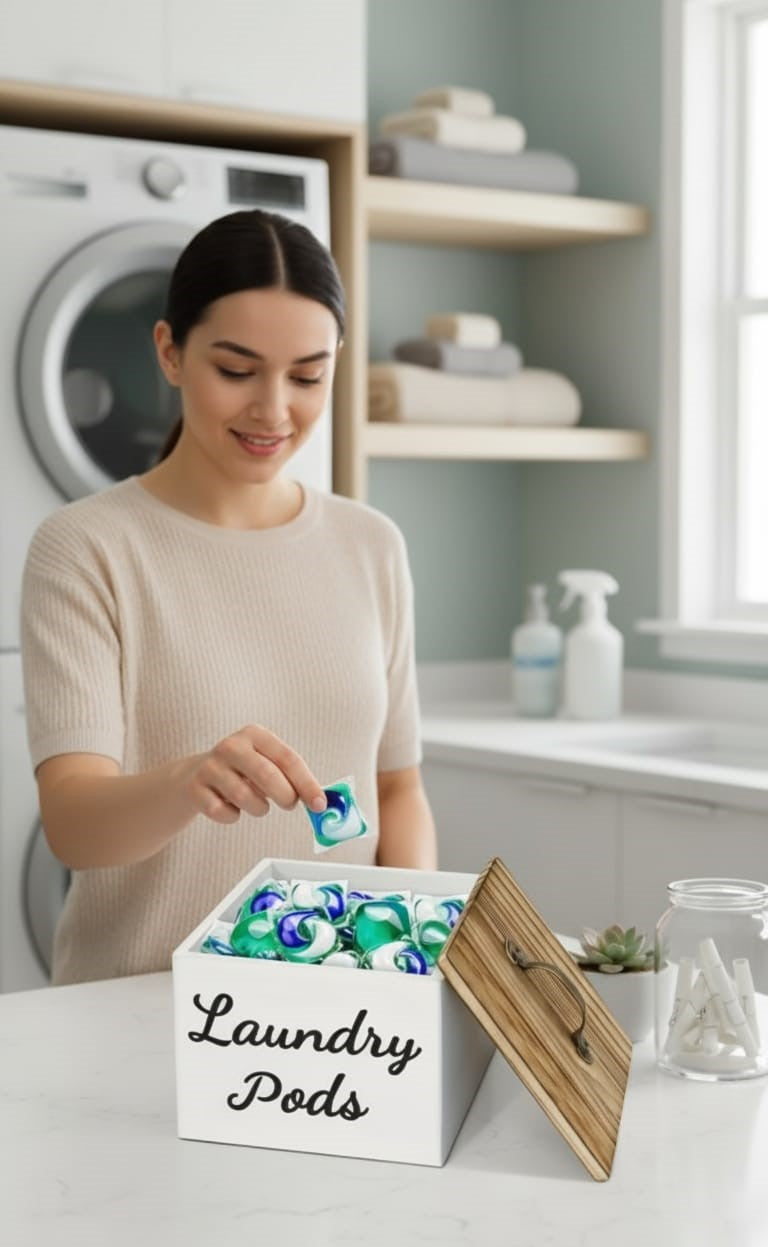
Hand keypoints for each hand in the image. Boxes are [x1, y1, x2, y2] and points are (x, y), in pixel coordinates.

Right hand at [182, 726, 326, 823]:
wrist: (193, 777)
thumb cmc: (242, 772)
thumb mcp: (265, 764)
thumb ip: (292, 779)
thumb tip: (320, 802)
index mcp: (255, 735)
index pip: (288, 758)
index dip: (307, 783)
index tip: (320, 805)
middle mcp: (231, 746)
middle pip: (267, 775)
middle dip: (285, 796)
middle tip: (290, 805)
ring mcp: (210, 766)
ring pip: (245, 797)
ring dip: (258, 808)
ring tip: (256, 803)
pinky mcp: (195, 788)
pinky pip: (223, 812)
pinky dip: (233, 817)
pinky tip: (230, 807)